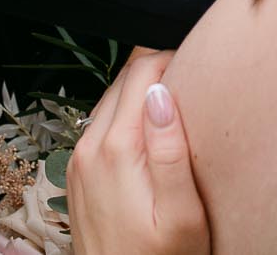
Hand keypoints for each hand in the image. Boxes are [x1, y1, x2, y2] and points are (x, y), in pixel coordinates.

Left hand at [68, 50, 208, 254]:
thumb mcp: (182, 216)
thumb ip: (171, 152)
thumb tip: (160, 94)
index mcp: (117, 148)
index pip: (141, 72)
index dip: (172, 60)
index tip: (199, 71)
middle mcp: (90, 147)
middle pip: (123, 80)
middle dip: (157, 72)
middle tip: (192, 83)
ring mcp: (79, 160)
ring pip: (110, 100)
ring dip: (141, 94)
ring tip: (176, 106)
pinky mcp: (78, 174)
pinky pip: (100, 126)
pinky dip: (125, 116)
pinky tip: (149, 135)